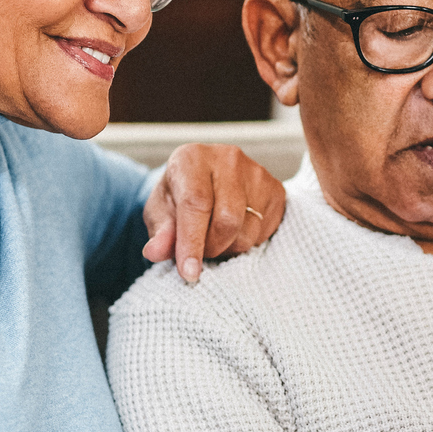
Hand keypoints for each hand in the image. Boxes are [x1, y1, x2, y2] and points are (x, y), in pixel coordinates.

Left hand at [142, 144, 285, 284]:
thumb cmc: (178, 197)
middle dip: (211, 247)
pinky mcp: (276, 190)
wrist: (205, 181)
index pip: (196, 204)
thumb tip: (156, 252)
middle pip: (227, 221)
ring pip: (248, 231)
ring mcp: (257, 173)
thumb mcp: (160, 213)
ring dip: (229, 248)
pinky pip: (265, 232)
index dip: (192, 242)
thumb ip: (160, 233)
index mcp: (192, 158)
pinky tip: (234, 231)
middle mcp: (228, 158)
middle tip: (200, 251)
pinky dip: (248, 242)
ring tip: (215, 238)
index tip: (189, 273)